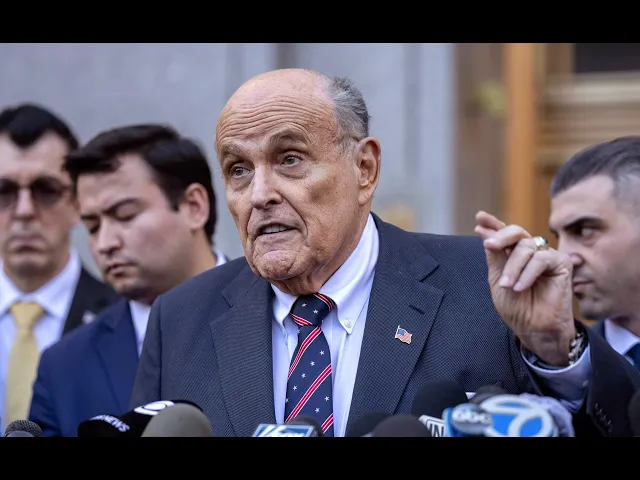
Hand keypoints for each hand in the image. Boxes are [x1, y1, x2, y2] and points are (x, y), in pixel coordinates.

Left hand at [474, 211, 575, 365]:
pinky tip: (520, 287)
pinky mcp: (562, 262)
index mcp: (513, 255)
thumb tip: (484, 232)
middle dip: (501, 236)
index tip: (479, 217)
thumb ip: (494, 256)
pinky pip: (541, 259)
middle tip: (489, 245)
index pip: (504, 235)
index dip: (493, 224)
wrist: (534, 329)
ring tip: (508, 286)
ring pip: (526, 247)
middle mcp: (530, 252)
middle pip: (516, 232)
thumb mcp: (498, 279)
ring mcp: (546, 256)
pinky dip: (528, 273)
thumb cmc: (516, 308)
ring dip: (513, 267)